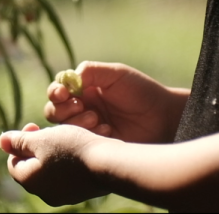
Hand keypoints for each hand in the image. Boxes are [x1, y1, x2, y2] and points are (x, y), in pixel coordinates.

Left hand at [0, 122, 109, 205]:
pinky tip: (78, 148)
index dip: (19, 143)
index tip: (34, 126)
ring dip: (52, 153)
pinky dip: (67, 162)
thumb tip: (1, 141)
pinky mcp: (80, 192)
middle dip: (36, 147)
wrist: (109, 164)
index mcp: (30, 181)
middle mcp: (45, 193)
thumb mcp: (42, 139)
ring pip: (50, 171)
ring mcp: (64, 195)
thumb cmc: (72, 148)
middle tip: (48, 131)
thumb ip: (19, 141)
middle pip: (32, 168)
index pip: (13, 163)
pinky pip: (66, 176)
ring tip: (65, 137)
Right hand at [45, 61, 179, 143]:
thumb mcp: (115, 74)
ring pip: (64, 129)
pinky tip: (108, 131)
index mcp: (84, 90)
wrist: (164, 117)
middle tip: (80, 106)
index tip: (64, 93)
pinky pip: (80, 144)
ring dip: (76, 122)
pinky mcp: (96, 146)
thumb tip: (66, 80)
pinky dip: (90, 136)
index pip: (58, 91)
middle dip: (62, 109)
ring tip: (97, 119)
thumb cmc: (141, 91)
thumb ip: (89, 71)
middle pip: (53, 111)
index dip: (56, 92)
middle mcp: (82, 109)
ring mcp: (88, 129)